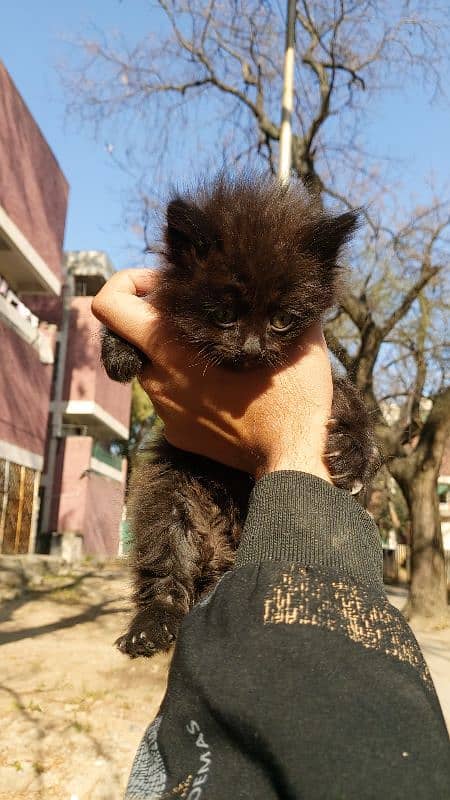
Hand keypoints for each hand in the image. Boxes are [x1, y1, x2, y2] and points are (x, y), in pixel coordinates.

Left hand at [92, 269, 331, 481]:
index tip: (162, 284)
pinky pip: (172, 399)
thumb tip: (279, 286)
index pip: (109, 307)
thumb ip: (275, 304)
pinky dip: (190, 388)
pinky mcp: (177, 433)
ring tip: (219, 354)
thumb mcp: (293, 337)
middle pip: (130, 335)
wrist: (291, 460)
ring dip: (176, 355)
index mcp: (170, 350)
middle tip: (192, 313)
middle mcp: (157, 380)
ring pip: (154, 368)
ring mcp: (164, 410)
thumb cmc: (291, 397)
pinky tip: (225, 390)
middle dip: (153, 317)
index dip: (127, 283)